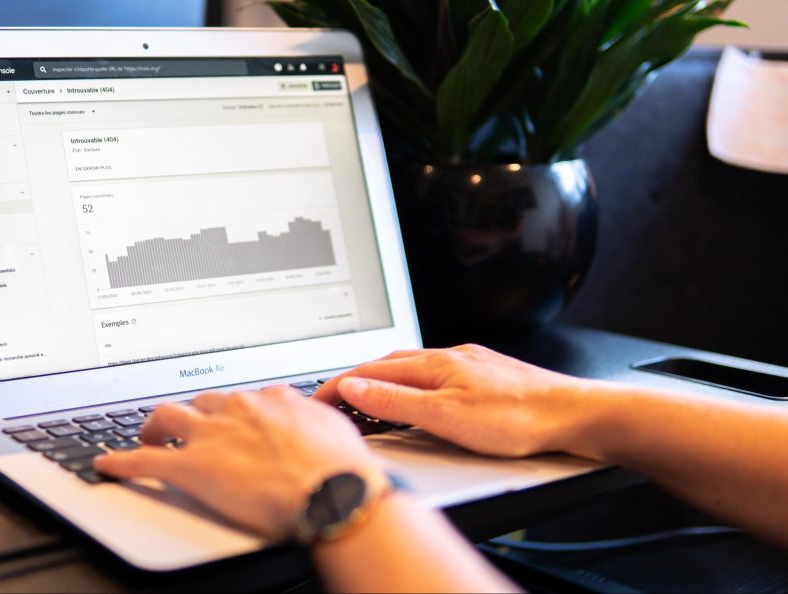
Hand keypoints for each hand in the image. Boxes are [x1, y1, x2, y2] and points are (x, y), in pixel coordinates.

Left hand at [94, 386, 383, 539]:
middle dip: (192, 412)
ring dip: (154, 425)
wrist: (333, 490)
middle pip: (202, 401)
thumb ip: (318, 424)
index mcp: (272, 399)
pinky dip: (122, 461)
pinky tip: (109, 464)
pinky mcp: (192, 466)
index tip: (233, 420)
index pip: (244, 398)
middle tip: (188, 425)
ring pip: (168, 415)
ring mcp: (212, 435)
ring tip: (148, 434)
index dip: (234, 411)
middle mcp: (238, 409)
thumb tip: (323, 429)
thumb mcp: (337, 431)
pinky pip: (145, 460)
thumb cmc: (342, 468)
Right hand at [314, 344, 594, 457]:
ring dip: (381, 381)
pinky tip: (417, 397)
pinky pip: (432, 374)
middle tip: (333, 400)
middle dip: (354, 380)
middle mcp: (447, 357)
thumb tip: (354, 389)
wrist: (572, 415)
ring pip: (410, 367)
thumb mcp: (446, 417)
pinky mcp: (483, 374)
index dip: (337, 385)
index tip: (315, 399)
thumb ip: (396, 403)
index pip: (368, 372)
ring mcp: (466, 364)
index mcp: (432, 365)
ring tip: (366, 399)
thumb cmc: (517, 418)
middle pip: (386, 365)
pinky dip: (409, 385)